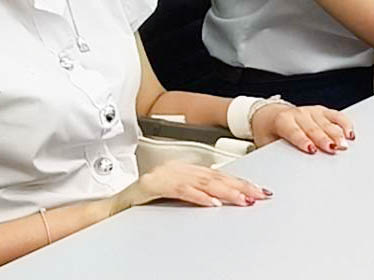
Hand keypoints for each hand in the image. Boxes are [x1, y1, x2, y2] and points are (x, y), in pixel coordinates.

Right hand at [124, 160, 270, 207]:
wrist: (114, 205)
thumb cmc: (144, 202)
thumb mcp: (176, 193)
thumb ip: (197, 192)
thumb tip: (223, 199)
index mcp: (185, 169)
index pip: (219, 175)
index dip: (240, 182)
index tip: (259, 190)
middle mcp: (178, 168)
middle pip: (215, 177)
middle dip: (240, 186)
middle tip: (258, 195)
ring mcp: (166, 175)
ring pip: (203, 182)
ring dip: (225, 192)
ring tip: (242, 200)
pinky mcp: (154, 185)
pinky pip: (181, 191)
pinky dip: (199, 197)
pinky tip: (212, 204)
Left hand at [251, 103, 354, 154]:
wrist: (269, 116)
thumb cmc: (269, 132)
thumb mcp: (266, 143)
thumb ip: (275, 154)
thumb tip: (282, 171)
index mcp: (283, 121)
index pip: (294, 131)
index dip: (303, 140)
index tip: (311, 149)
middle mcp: (298, 114)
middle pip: (313, 128)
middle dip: (324, 138)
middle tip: (333, 148)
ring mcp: (311, 111)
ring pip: (326, 122)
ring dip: (337, 133)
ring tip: (345, 144)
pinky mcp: (321, 111)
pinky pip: (335, 115)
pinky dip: (344, 123)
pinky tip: (349, 133)